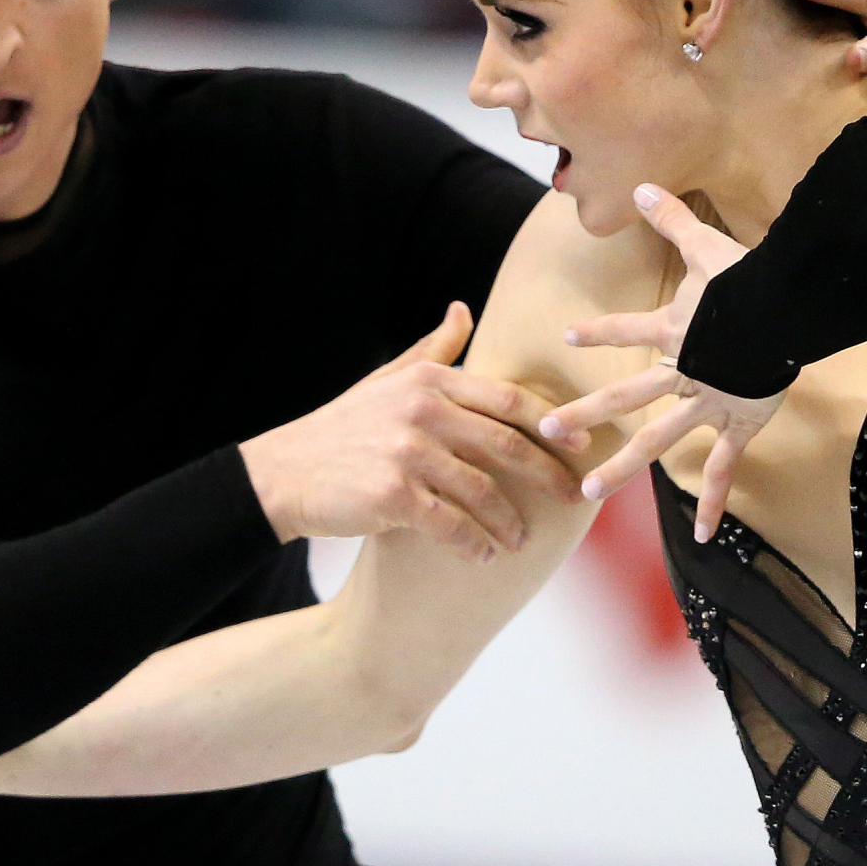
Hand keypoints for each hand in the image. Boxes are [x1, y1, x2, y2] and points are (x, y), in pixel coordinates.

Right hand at [239, 301, 580, 561]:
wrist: (285, 472)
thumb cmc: (343, 427)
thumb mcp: (387, 379)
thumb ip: (433, 349)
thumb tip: (463, 310)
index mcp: (427, 379)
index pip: (507, 397)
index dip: (551, 423)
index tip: (581, 443)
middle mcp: (421, 410)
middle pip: (506, 444)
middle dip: (546, 474)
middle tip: (572, 497)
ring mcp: (407, 453)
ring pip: (482, 491)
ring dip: (508, 520)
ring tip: (519, 539)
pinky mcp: (392, 496)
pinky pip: (450, 525)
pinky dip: (473, 544)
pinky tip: (483, 556)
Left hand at [537, 187, 784, 540]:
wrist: (791, 311)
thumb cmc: (754, 279)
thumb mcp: (710, 246)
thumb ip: (672, 218)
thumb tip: (640, 182)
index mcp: (674, 331)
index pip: (626, 330)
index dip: (598, 333)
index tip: (567, 339)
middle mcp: (682, 371)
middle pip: (624, 397)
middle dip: (583, 415)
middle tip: (546, 429)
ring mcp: (708, 402)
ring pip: (656, 441)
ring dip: (621, 468)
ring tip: (587, 494)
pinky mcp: (739, 424)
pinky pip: (723, 469)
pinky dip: (714, 502)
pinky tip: (705, 536)